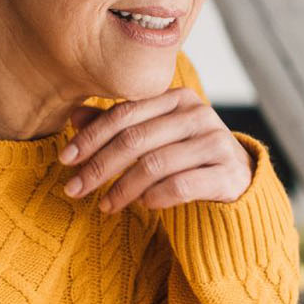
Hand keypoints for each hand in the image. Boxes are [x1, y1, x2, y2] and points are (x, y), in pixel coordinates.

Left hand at [59, 87, 252, 212]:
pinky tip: (143, 206)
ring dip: (122, 188)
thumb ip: (118, 126)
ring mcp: (216, 142)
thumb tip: (74, 117)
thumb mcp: (153, 137)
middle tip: (74, 189)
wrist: (238, 181)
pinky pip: (181, 186)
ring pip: (155, 164)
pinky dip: (155, 197)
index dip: (91, 136)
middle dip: (99, 166)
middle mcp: (199, 114)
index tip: (65, 159)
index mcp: (178, 97)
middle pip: (136, 139)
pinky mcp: (228, 173)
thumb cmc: (186, 156)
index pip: (125, 113)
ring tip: (105, 205)